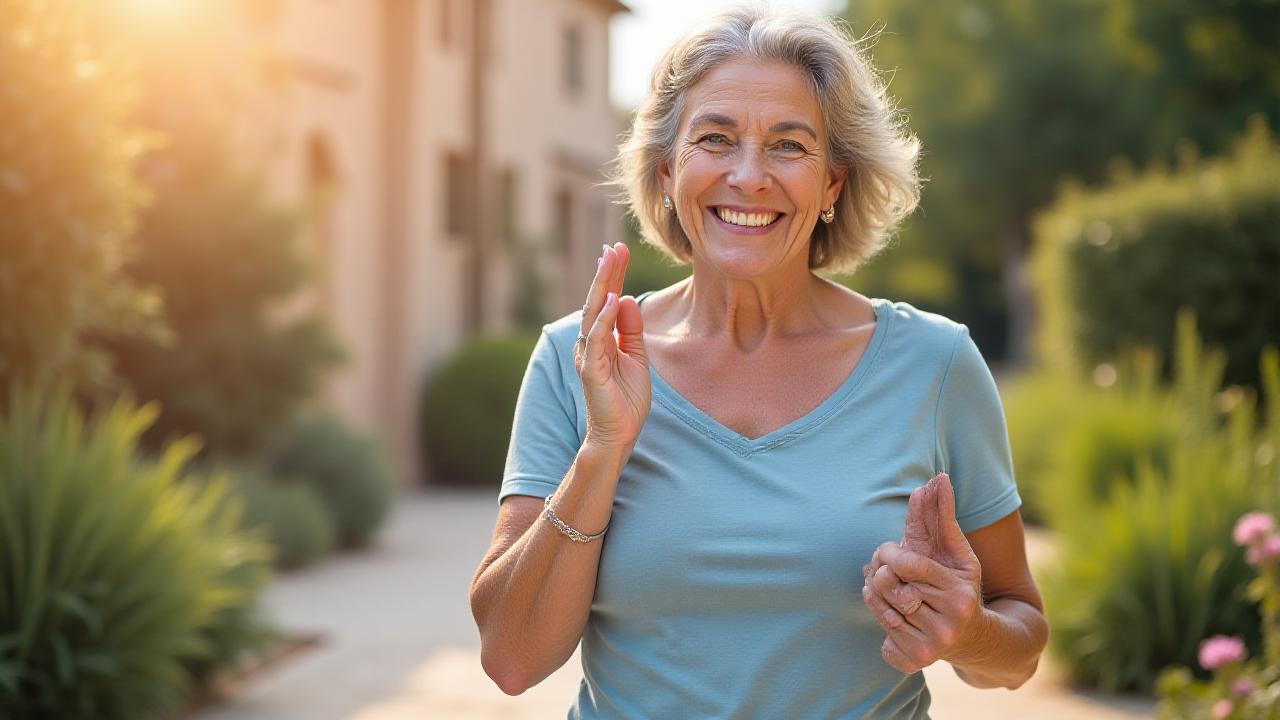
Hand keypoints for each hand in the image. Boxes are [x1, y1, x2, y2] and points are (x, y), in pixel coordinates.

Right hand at [574, 242, 650, 454]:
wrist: (619, 433)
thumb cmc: (626, 399)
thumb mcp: (636, 357)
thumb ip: (630, 330)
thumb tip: (623, 299)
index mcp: (601, 338)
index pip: (605, 299)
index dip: (613, 275)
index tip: (619, 250)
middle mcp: (590, 342)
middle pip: (596, 299)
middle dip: (606, 272)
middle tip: (613, 247)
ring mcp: (588, 354)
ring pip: (591, 312)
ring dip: (601, 285)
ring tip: (610, 261)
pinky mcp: (590, 370)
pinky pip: (596, 338)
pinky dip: (602, 318)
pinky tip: (610, 299)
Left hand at [860, 472, 984, 673]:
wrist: (977, 639)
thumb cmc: (961, 586)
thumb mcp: (959, 555)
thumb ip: (945, 518)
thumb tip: (938, 476)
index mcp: (958, 593)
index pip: (908, 564)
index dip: (890, 554)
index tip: (889, 552)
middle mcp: (948, 623)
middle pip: (888, 584)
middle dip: (882, 572)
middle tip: (890, 572)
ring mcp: (931, 646)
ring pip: (879, 607)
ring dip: (877, 594)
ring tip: (892, 590)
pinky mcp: (914, 662)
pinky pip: (879, 635)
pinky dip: (883, 622)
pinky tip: (899, 619)